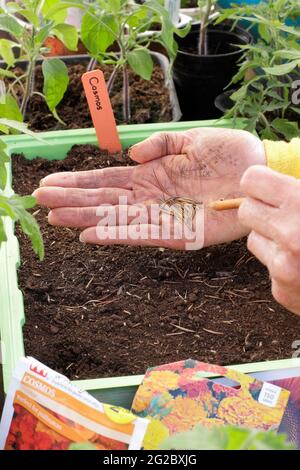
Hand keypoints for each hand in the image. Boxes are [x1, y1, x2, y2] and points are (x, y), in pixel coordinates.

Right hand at [34, 128, 264, 248]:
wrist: (258, 169)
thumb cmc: (227, 154)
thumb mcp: (189, 139)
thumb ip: (159, 145)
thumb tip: (130, 155)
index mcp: (151, 176)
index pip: (107, 181)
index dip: (79, 182)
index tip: (51, 182)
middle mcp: (151, 198)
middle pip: (104, 201)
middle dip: (72, 200)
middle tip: (41, 200)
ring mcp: (163, 216)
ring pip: (116, 219)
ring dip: (85, 219)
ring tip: (56, 217)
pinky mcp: (179, 233)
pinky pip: (142, 235)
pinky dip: (115, 235)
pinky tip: (90, 235)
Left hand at [239, 165, 299, 315]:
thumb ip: (298, 185)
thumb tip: (285, 160)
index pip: (251, 181)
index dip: (262, 183)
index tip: (272, 187)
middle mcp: (291, 235)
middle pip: (245, 211)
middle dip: (262, 210)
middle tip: (284, 213)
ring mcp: (284, 267)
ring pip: (253, 239)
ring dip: (271, 238)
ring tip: (299, 241)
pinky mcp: (282, 291)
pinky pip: (267, 267)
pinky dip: (282, 264)